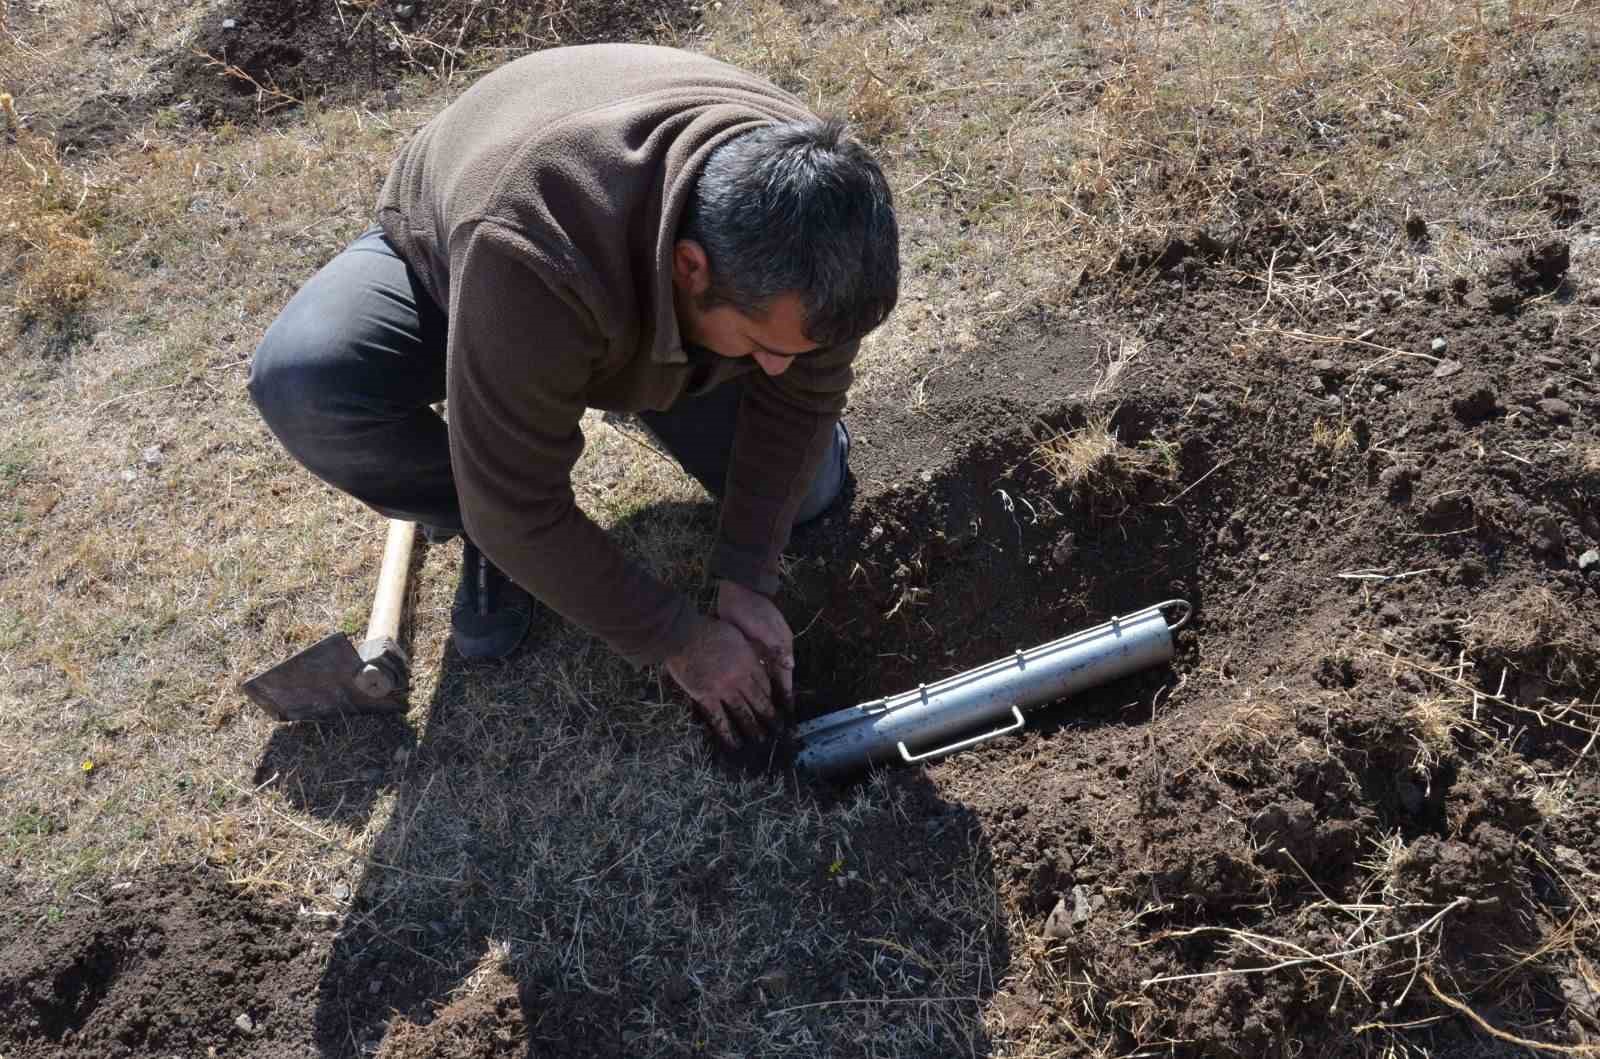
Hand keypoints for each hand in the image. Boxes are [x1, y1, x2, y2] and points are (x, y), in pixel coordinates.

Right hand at [664, 617, 779, 749]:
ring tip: (761, 740)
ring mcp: (724, 689)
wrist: (684, 635)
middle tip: (776, 729)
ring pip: (743, 712)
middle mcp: (741, 678)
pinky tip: (734, 743)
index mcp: (749, 661)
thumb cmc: (707, 629)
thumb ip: (745, 650)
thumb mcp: (735, 635)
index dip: (770, 696)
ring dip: (753, 728)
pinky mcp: (707, 697)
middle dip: (768, 716)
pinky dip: (728, 733)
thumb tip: (751, 660)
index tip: (773, 705)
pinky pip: (720, 719)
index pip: (764, 684)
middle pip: (759, 701)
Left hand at [714, 579, 793, 710]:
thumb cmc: (755, 610)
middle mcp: (771, 655)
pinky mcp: (743, 651)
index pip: (785, 679)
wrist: (738, 592)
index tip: (787, 717)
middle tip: (769, 723)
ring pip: (759, 680)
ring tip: (754, 716)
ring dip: (758, 696)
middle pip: (773, 683)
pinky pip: (746, 673)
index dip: (786, 697)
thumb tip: (790, 666)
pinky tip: (739, 697)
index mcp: (781, 649)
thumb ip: (777, 647)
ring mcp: (757, 653)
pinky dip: (745, 684)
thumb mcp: (767, 628)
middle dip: (772, 702)